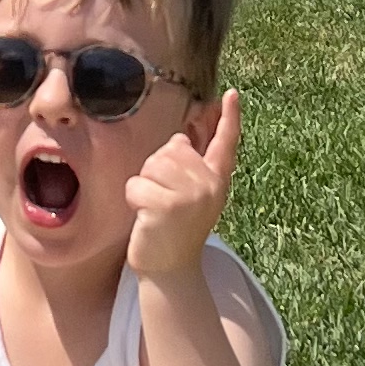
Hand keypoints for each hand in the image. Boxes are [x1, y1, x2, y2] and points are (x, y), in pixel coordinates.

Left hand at [122, 92, 240, 278]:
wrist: (170, 272)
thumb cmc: (174, 230)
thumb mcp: (191, 197)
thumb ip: (189, 168)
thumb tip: (181, 137)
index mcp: (216, 180)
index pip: (225, 143)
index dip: (229, 118)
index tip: (231, 94)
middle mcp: (209, 185)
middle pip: (170, 149)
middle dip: (157, 170)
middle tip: (164, 201)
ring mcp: (191, 195)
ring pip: (151, 165)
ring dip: (144, 186)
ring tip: (156, 211)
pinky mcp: (168, 206)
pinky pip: (136, 185)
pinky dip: (133, 200)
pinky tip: (146, 219)